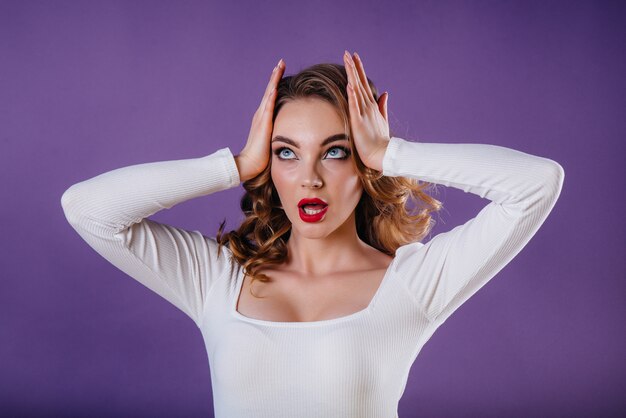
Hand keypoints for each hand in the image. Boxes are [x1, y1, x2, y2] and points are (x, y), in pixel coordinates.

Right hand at [236, 58, 284, 181]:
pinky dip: (271, 96)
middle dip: (275, 76)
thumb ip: (278, 132)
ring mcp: (260, 118)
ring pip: (268, 94)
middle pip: (269, 90)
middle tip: (281, 62)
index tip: (281, 70)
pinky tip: (274, 87)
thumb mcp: (272, 139)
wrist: (249, 164)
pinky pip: (267, 108)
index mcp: (263, 117)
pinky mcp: (263, 125)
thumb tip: (290, 132)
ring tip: (278, 67)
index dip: (276, 82)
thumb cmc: (261, 156)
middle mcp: (260, 114)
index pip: (271, 96)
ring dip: (273, 81)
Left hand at [343, 50, 389, 170]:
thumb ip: (382, 106)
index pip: (363, 84)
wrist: (382, 155)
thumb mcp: (382, 121)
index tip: (354, 57)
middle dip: (354, 67)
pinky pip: (355, 107)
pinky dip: (353, 96)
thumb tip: (384, 93)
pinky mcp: (359, 122)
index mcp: (371, 106)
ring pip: (357, 90)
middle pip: (359, 83)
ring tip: (348, 62)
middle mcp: (368, 106)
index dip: (359, 70)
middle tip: (348, 53)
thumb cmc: (380, 141)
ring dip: (352, 76)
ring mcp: (364, 113)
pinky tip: (350, 86)